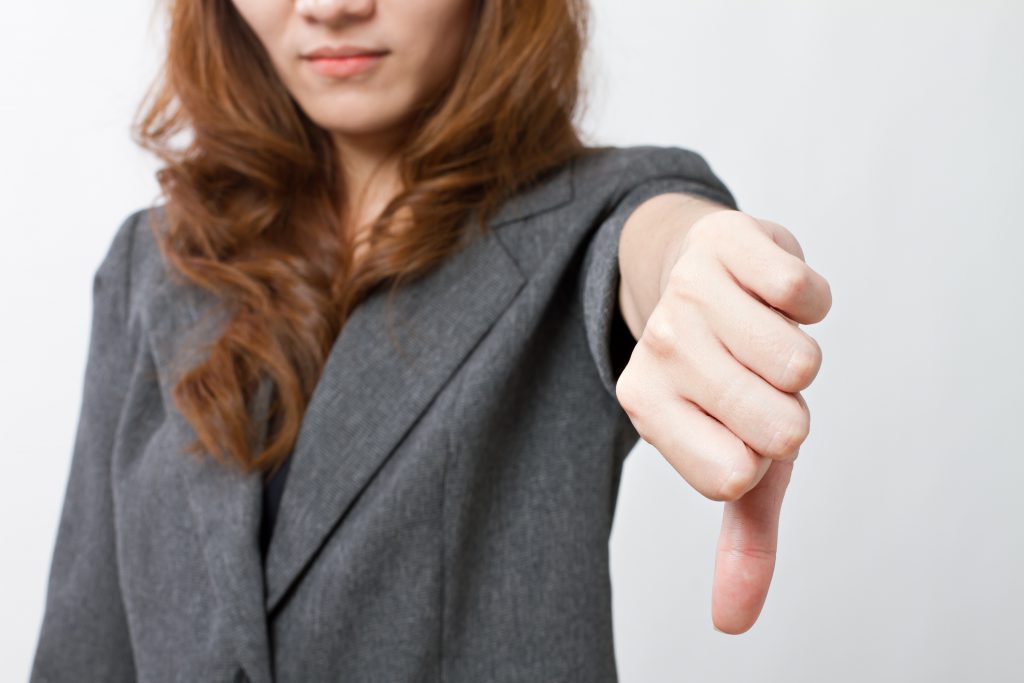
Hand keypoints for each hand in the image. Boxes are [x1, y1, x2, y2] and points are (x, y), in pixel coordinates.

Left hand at [614, 209, 831, 633]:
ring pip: (800, 362)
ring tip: (760, 332)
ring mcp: (689, 294)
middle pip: (779, 424)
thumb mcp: (732, 455)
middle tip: (755, 377)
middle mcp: (660, 352)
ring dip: (799, 351)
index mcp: (647, 407)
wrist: (694, 267)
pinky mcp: (728, 243)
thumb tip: (731, 625)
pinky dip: (809, 298)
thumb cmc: (724, 375)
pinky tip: (771, 292)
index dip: (762, 455)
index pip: (735, 476)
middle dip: (789, 407)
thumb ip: (739, 539)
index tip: (742, 423)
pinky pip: (803, 291)